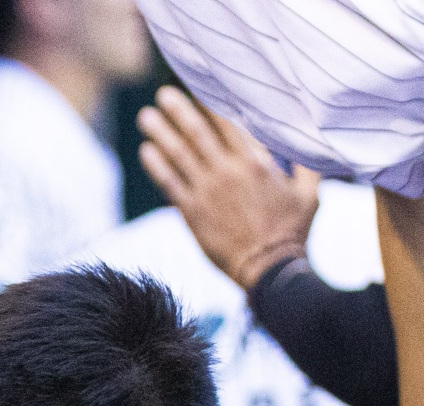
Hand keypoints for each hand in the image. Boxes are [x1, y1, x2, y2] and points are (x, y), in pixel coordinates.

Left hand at [138, 86, 319, 290]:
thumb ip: (305, 165)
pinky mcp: (191, 211)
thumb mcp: (310, 193)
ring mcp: (206, 191)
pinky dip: (156, 164)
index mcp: (257, 162)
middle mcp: (228, 171)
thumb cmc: (293, 231)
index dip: (212, 105)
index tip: (200, 87)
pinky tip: (146, 149)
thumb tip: (308, 141)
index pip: (229, 124)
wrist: (269, 267)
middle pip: (198, 133)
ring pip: (178, 154)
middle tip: (164, 94)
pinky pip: (168, 182)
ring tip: (147, 116)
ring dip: (161, 132)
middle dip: (179, 110)